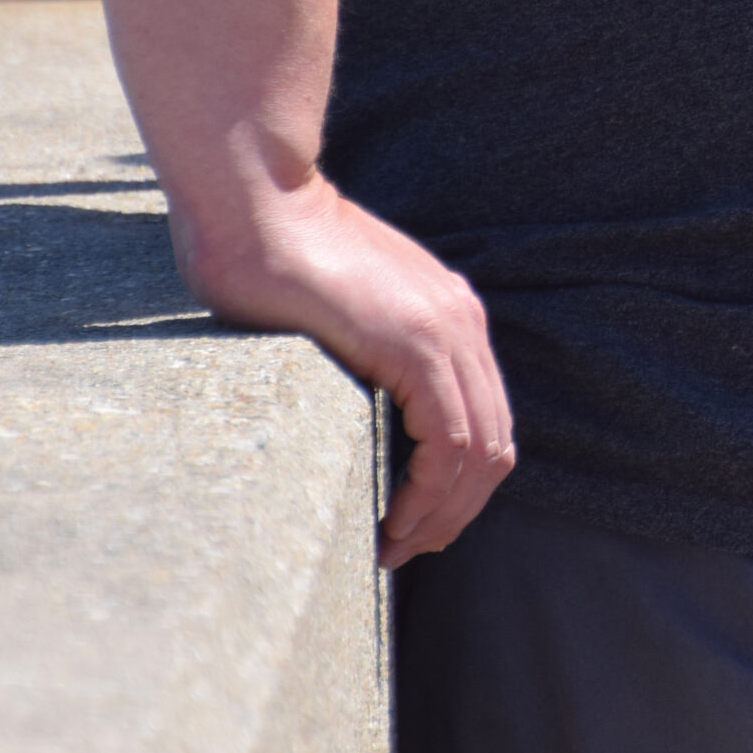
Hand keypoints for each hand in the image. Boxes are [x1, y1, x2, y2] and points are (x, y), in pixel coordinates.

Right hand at [169, 175, 516, 567]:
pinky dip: (430, 494)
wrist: (258, 205)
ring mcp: (445, 330)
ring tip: (395, 547)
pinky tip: (393, 521)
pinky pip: (449, 442)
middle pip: (494, 441)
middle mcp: (462, 322)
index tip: (413, 521)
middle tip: (405, 548)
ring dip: (443, 515)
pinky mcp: (415, 344)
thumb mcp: (338, 311)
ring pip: (479, 451)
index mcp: (449, 315)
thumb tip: (348, 406)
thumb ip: (361, 352)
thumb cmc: (273, 255)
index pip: (483, 417)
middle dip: (455, 510)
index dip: (457, 482)